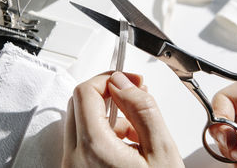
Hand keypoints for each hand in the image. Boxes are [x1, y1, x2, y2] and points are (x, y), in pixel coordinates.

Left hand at [62, 71, 183, 167]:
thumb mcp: (162, 153)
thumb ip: (143, 109)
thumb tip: (124, 82)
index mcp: (94, 150)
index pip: (86, 92)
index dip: (109, 78)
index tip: (130, 79)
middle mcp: (74, 160)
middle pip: (79, 104)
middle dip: (107, 93)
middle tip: (133, 94)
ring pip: (79, 121)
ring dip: (106, 114)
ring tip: (136, 127)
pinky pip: (81, 140)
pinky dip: (101, 132)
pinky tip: (126, 145)